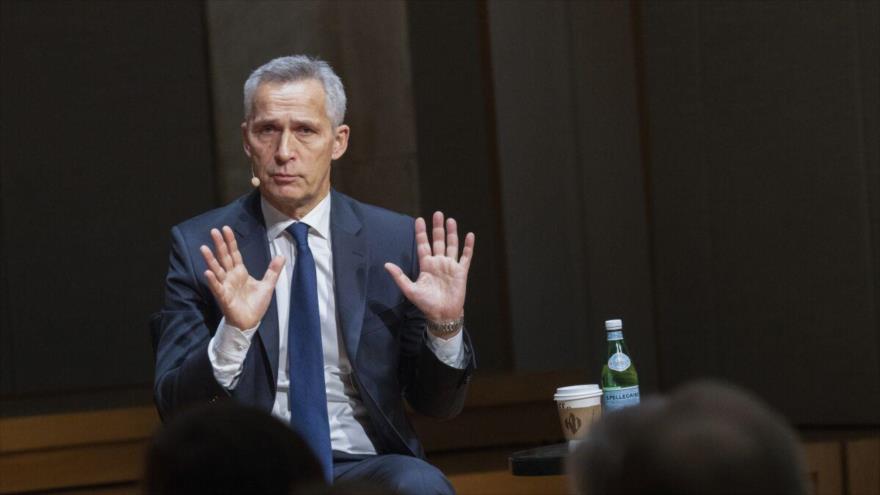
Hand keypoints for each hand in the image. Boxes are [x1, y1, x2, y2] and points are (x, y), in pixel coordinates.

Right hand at [200, 226, 284, 329]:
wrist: (250, 322)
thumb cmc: (255, 305)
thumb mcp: (267, 285)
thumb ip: (273, 271)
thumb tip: (281, 256)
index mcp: (240, 272)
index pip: (234, 253)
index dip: (231, 242)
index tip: (226, 229)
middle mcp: (231, 277)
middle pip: (224, 257)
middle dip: (219, 245)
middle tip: (213, 231)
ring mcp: (226, 286)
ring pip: (217, 270)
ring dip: (210, 259)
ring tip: (204, 248)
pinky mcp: (224, 297)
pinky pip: (217, 287)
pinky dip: (212, 280)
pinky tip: (207, 272)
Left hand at [384, 211, 474, 325]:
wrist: (443, 315)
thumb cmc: (426, 304)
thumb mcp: (410, 290)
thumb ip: (399, 277)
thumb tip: (386, 265)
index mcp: (426, 265)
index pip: (423, 245)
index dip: (421, 233)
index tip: (419, 219)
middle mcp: (439, 262)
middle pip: (438, 241)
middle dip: (437, 228)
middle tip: (437, 213)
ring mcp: (450, 266)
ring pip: (452, 245)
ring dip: (451, 233)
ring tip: (450, 220)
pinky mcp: (461, 271)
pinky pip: (465, 256)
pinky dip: (468, 246)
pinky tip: (469, 235)